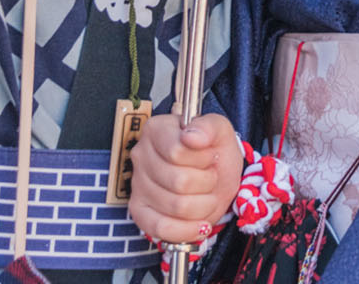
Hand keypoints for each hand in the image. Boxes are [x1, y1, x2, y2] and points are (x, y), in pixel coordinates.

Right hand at [127, 113, 242, 245]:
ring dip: (204, 203)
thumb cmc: (214, 151)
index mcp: (156, 129)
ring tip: (205, 192)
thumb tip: (192, 136)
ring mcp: (137, 186)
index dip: (203, 158)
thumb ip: (209, 127)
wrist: (216, 175)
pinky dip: (188, 230)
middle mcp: (141, 156)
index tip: (210, 155)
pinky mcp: (139, 212)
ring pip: (177, 207)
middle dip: (207, 182)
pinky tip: (201, 223)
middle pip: (180, 182)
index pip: (177, 152)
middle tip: (210, 175)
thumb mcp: (221, 131)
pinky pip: (162, 229)